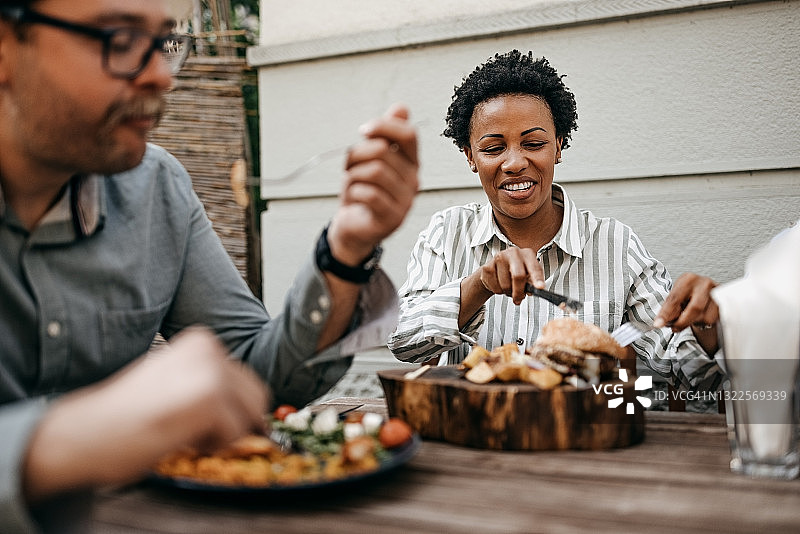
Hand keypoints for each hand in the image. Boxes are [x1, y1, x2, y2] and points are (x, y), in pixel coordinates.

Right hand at [23, 327, 268, 502]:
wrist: (87, 430)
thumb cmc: (127, 412)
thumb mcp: (177, 380)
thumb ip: (211, 382)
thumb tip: (254, 407)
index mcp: (203, 340)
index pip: (246, 381)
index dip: (229, 408)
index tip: (193, 412)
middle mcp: (211, 349)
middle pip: (257, 397)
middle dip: (232, 421)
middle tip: (190, 426)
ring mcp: (212, 372)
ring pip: (250, 417)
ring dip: (222, 434)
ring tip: (182, 428)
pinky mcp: (210, 399)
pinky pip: (234, 435)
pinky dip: (210, 445)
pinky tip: (178, 435)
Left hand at [326, 103, 418, 265]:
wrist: (354, 227)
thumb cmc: (362, 191)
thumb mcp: (370, 159)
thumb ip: (386, 135)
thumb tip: (401, 108)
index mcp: (411, 163)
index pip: (409, 134)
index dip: (384, 126)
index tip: (363, 131)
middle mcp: (413, 180)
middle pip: (383, 152)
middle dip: (356, 155)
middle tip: (348, 167)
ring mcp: (406, 201)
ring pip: (375, 172)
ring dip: (352, 175)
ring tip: (350, 184)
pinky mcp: (394, 218)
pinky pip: (370, 194)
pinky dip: (354, 192)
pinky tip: (353, 198)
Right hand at [476, 247, 544, 305]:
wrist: (495, 267)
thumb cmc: (515, 270)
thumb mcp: (528, 274)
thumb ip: (532, 282)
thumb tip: (534, 290)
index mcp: (527, 254)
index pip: (534, 268)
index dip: (537, 279)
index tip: (540, 288)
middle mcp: (513, 253)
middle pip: (518, 276)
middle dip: (519, 292)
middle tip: (518, 300)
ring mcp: (499, 258)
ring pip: (505, 285)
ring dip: (508, 292)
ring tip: (508, 288)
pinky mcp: (487, 267)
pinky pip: (495, 287)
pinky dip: (498, 291)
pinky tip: (499, 284)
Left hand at [655, 272, 718, 353]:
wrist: (707, 292)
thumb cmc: (689, 294)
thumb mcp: (676, 297)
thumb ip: (670, 308)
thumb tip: (661, 322)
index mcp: (688, 279)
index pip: (675, 298)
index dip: (666, 313)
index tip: (658, 324)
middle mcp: (704, 283)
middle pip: (694, 308)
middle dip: (682, 322)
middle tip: (674, 328)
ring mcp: (717, 293)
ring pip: (704, 317)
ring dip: (693, 322)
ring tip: (689, 317)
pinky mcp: (725, 303)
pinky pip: (712, 320)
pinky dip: (702, 322)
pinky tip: (699, 316)